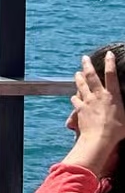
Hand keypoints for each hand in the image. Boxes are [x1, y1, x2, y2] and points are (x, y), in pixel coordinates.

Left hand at [65, 51, 124, 171]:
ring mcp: (87, 101)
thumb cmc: (117, 131)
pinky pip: (75, 100)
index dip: (110, 63)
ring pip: (80, 85)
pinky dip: (75, 97)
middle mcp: (99, 95)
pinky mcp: (80, 109)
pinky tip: (74, 96)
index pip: (111, 75)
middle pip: (91, 76)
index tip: (109, 54)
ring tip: (77, 73)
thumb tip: (124, 106)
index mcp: (112, 96)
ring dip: (78, 78)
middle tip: (84, 58)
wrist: (99, 139)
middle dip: (87, 65)